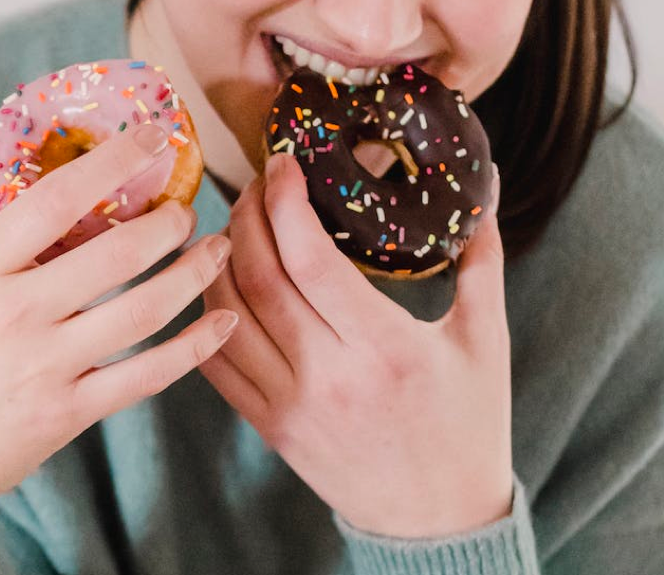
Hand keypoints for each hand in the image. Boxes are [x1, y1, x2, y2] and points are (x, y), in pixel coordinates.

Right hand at [0, 124, 236, 548]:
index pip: (51, 201)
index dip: (110, 162)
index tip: (149, 138)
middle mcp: (12, 316)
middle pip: (115, 255)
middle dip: (168, 224)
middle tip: (189, 210)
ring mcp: (44, 369)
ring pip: (142, 311)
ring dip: (192, 275)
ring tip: (218, 250)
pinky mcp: (67, 415)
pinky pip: (146, 376)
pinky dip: (193, 348)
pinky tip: (224, 322)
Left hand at [200, 153, 509, 538]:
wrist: (437, 518)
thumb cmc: (467, 425)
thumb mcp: (485, 339)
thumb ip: (481, 258)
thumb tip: (485, 190)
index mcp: (384, 348)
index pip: (310, 258)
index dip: (286, 199)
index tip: (283, 162)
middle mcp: (327, 376)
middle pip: (259, 275)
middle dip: (248, 214)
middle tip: (258, 183)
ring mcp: (289, 405)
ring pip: (226, 315)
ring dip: (220, 259)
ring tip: (236, 224)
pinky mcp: (269, 426)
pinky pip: (216, 363)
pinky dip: (209, 315)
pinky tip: (222, 284)